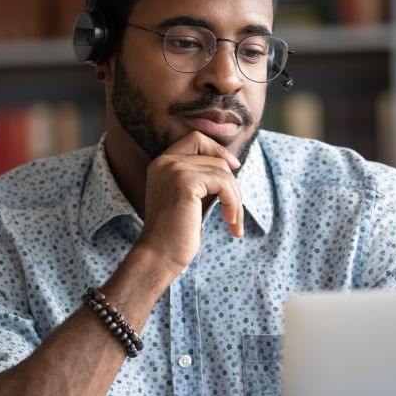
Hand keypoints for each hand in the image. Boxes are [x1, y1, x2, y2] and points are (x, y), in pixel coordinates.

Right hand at [135, 131, 243, 275]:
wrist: (160, 256)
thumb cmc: (176, 234)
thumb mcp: (190, 199)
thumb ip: (203, 179)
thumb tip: (231, 164)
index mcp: (162, 164)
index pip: (196, 139)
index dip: (218, 150)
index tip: (234, 167)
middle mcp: (165, 162)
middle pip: (215, 158)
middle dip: (231, 184)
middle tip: (234, 210)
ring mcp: (174, 170)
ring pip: (223, 172)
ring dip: (235, 199)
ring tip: (233, 222)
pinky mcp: (185, 182)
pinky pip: (223, 183)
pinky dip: (233, 203)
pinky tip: (230, 222)